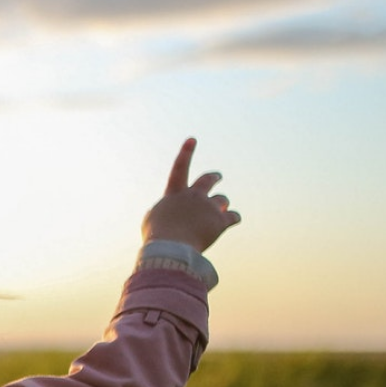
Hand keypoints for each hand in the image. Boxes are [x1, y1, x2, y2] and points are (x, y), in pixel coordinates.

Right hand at [142, 137, 242, 252]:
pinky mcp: (220, 221)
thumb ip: (159, 212)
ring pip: (222, 200)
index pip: (179, 168)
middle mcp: (193, 196)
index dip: (186, 153)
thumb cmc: (157, 236)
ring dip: (222, 204)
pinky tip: (234, 220)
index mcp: (175, 194)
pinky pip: (234, 217)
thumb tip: (165, 213)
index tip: (193, 139)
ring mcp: (208, 207)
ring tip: (222, 210)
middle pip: (208, 180)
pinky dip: (234, 218)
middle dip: (214, 177)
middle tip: (218, 176)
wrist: (171, 247)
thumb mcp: (151, 221)